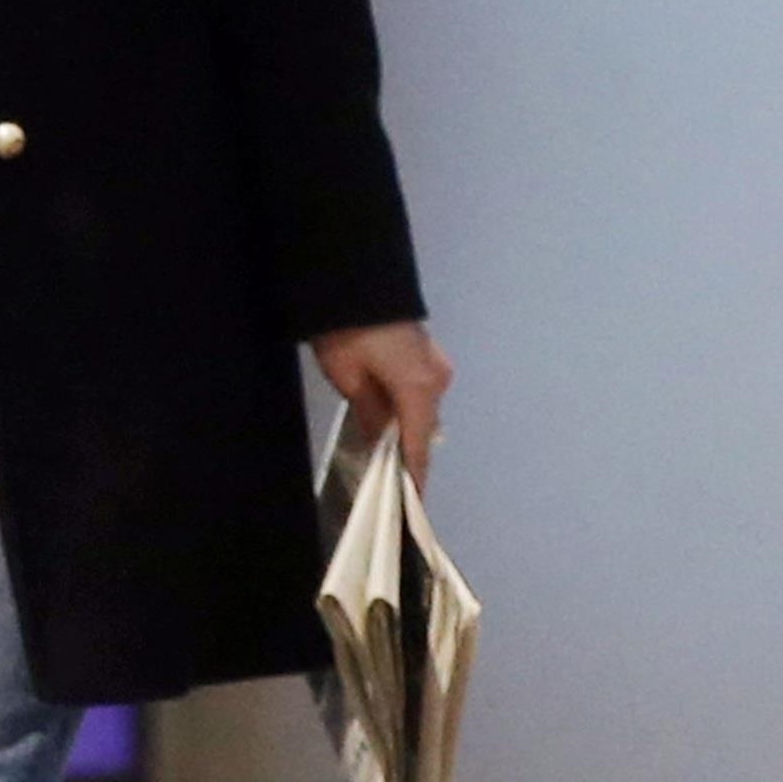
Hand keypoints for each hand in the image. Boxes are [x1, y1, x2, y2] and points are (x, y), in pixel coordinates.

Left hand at [311, 317, 453, 495]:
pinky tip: (389, 422)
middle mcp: (437, 380)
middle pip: (423, 428)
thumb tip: (380, 439)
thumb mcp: (347, 377)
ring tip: (385, 456)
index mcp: (419, 389)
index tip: (412, 506)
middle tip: (390, 484)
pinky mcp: (427, 353)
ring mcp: (435, 364)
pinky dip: (406, 410)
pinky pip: (419, 392)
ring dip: (406, 430)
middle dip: (408, 454)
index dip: (414, 477)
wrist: (353, 275)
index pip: (418, 446)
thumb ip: (368, 413)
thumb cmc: (345, 330)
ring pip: (422, 410)